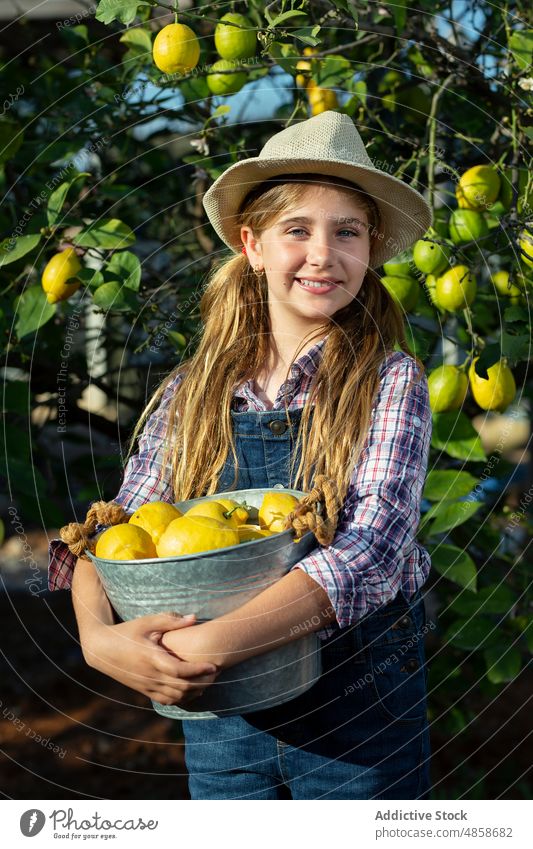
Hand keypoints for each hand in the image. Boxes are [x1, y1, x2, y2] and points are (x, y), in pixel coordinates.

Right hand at [82, 612, 219, 705]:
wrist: (102, 650)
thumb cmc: (126, 631)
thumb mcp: (147, 622)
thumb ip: (171, 620)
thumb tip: (194, 617)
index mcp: (151, 658)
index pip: (179, 671)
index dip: (198, 670)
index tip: (214, 665)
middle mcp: (150, 676)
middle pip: (181, 687)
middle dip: (202, 682)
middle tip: (217, 673)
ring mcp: (147, 686)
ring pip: (176, 697)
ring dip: (194, 692)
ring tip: (208, 681)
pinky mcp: (144, 691)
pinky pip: (167, 700)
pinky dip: (182, 698)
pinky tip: (193, 690)